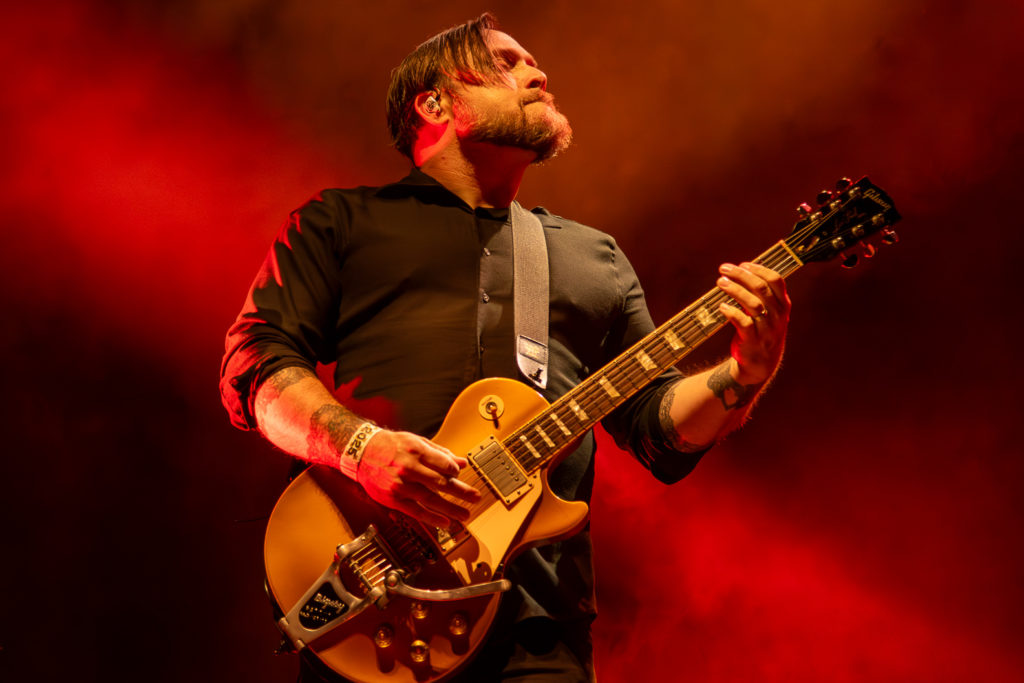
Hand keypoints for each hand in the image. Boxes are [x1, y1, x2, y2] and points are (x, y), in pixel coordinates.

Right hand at [356, 430, 480, 527]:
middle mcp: (409, 468)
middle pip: (440, 483)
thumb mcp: (416, 441)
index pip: (443, 464)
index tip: (460, 474)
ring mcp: (401, 485)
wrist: (361, 451)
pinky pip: (415, 511)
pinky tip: (445, 522)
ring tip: (464, 514)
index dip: (455, 471)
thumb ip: (439, 453)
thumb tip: (461, 462)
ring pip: (430, 499)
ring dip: (450, 508)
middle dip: (461, 491)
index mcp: (416, 451)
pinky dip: (432, 518)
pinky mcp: (393, 498)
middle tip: (475, 497)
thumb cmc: (390, 445)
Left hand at [716, 262, 790, 384]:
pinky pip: (743, 323)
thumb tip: (742, 270)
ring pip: (753, 304)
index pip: (776, 280)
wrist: (761, 364)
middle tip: (724, 269)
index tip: (742, 264)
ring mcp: (767, 329)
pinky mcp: (753, 341)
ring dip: (735, 290)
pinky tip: (721, 306)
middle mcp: (777, 315)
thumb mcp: (769, 312)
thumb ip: (761, 294)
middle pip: (761, 288)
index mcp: (783, 305)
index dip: (759, 269)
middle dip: (741, 275)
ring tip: (720, 282)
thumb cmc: (762, 331)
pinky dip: (732, 312)